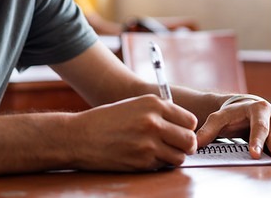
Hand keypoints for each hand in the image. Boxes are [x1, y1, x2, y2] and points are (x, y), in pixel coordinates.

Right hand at [73, 94, 197, 170]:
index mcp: (153, 104)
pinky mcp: (141, 162)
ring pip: (179, 156)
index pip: (190, 120)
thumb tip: (185, 125)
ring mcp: (148, 144)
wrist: (80, 136)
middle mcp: (153, 122)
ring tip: (161, 152)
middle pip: (190, 140)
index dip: (187, 128)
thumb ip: (159, 111)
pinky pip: (162, 166)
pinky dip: (158, 164)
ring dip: (173, 156)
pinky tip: (145, 156)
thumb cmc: (107, 119)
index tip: (181, 131)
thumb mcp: (135, 104)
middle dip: (186, 145)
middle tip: (177, 145)